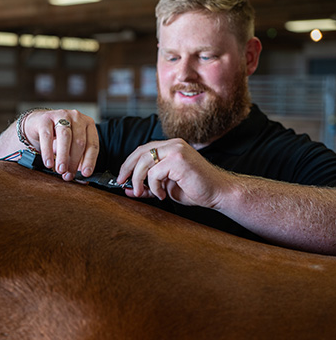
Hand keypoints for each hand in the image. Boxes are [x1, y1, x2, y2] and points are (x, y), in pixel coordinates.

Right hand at [24, 109, 98, 180]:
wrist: (38, 123)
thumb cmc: (58, 137)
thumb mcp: (71, 148)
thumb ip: (78, 162)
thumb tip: (83, 180)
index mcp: (88, 124)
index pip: (92, 144)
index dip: (90, 161)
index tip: (86, 174)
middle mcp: (77, 117)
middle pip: (79, 141)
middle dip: (74, 161)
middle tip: (68, 175)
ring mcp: (61, 115)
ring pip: (65, 137)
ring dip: (63, 156)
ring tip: (60, 170)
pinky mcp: (45, 118)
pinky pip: (47, 136)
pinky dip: (48, 152)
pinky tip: (48, 163)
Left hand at [116, 138, 231, 208]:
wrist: (218, 192)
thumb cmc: (195, 188)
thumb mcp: (166, 187)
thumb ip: (148, 185)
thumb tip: (128, 189)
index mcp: (171, 147)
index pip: (143, 150)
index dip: (129, 163)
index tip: (121, 176)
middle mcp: (173, 144)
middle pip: (140, 153)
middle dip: (128, 169)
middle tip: (123, 183)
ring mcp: (176, 150)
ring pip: (144, 162)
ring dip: (140, 180)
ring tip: (146, 193)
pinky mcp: (178, 160)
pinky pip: (155, 173)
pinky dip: (154, 186)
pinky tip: (163, 194)